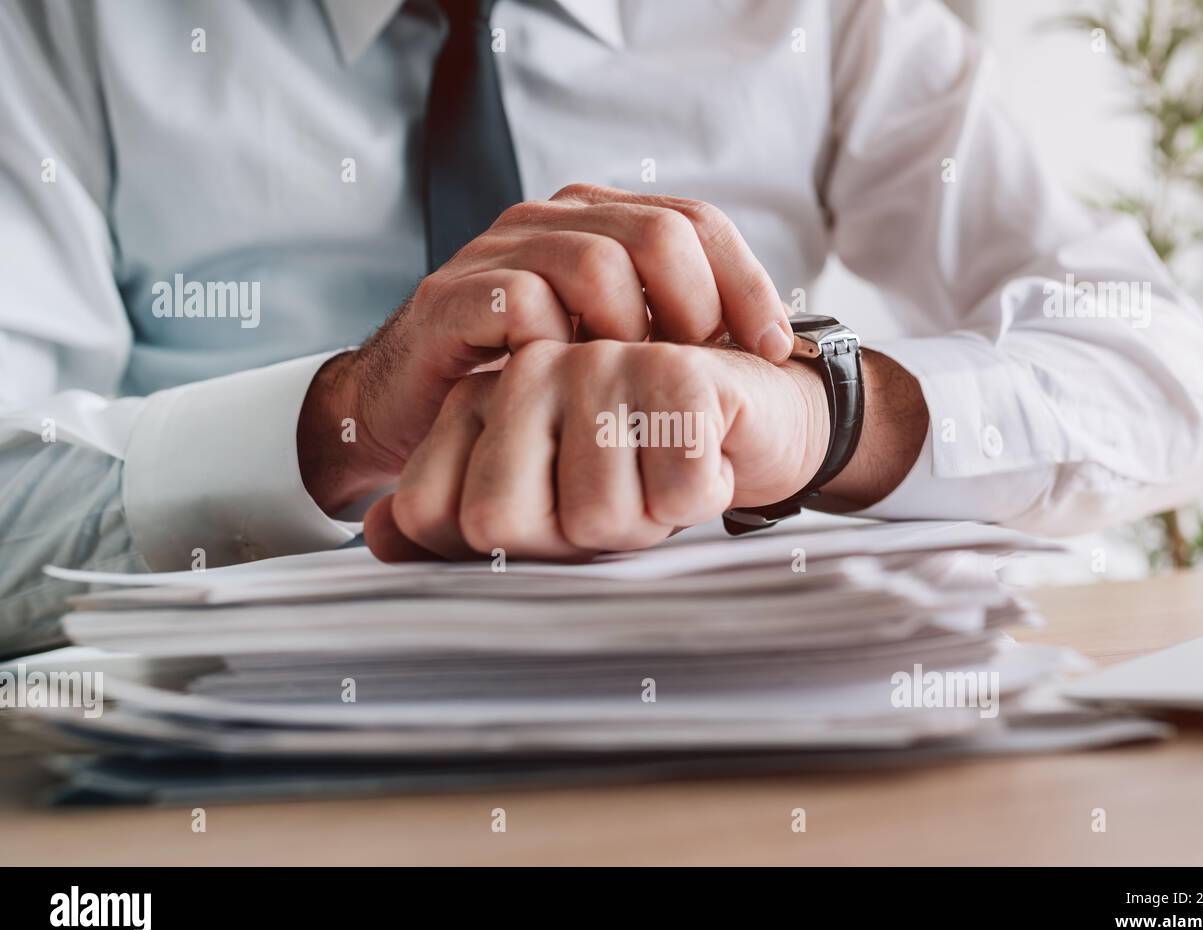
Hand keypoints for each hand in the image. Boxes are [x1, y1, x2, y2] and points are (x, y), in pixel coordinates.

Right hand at [298, 184, 794, 513]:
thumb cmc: (525, 386)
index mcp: (598, 223)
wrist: (410, 414)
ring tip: (625, 389)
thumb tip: (768, 343)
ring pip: (594, 263)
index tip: (771, 346)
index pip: (697, 221)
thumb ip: (673, 331)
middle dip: (694, 309)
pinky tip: (563, 388)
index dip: (746, 283)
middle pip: (658, 233)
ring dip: (626, 337)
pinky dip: (555, 349)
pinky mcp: (451, 297)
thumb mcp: (614, 353)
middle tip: (691, 374)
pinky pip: (521, 300)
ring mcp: (498, 254)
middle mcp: (551, 222)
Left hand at [362, 340, 829, 560]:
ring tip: (665, 473)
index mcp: (481, 403)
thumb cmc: (643, 469)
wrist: (754, 416)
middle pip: (508, 525)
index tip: (566, 521)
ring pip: (596, 519)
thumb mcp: (544, 507)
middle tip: (622, 503)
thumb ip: (456, 523)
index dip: (519, 550)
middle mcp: (528, 373)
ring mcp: (598, 365)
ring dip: (649, 521)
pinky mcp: (676, 371)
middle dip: (579, 542)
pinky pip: (672, 496)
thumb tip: (379, 537)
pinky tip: (708, 455)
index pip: (448, 521)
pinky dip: (702, 497)